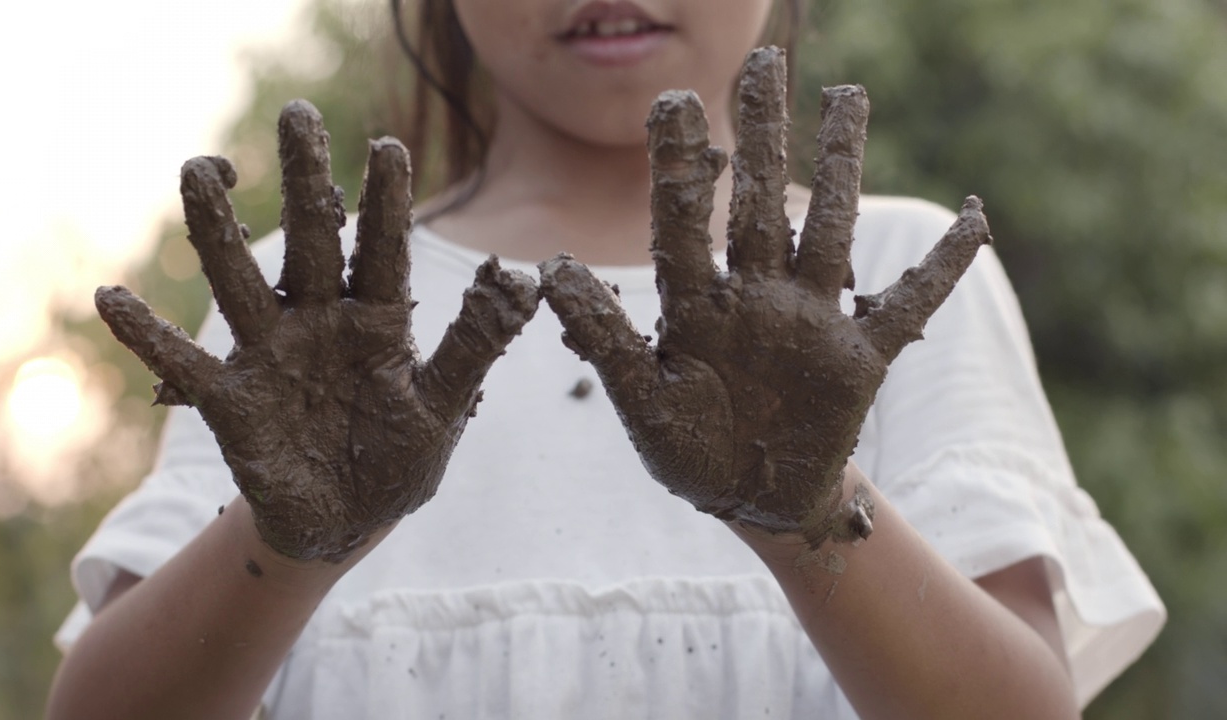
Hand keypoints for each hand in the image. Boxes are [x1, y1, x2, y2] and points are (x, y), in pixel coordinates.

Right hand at [96, 101, 538, 561]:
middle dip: (306, 181)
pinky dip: (147, 336)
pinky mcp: (233, 401)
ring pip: (241, 282)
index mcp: (378, 323)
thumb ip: (473, 346)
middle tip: (298, 116)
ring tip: (201, 169)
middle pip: (310, 242)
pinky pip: (184, 365)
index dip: (386, 203)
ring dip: (219, 230)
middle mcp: (320, 324)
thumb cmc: (398, 462)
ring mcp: (272, 357)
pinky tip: (113, 298)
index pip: (382, 250)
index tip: (389, 148)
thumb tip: (525, 282)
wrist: (347, 524)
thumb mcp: (444, 407)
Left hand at [539, 48, 989, 546]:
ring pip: (830, 228)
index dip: (682, 167)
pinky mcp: (860, 358)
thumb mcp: (641, 402)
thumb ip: (603, 337)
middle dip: (764, 134)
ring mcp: (811, 322)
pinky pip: (909, 305)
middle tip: (764, 61)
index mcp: (696, 308)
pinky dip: (942, 268)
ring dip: (842, 165)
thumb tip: (551, 267)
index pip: (684, 225)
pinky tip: (972, 218)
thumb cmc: (689, 450)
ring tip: (847, 95)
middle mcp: (756, 299)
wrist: (751, 498)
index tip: (676, 102)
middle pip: (762, 203)